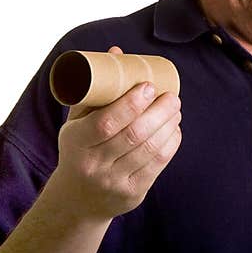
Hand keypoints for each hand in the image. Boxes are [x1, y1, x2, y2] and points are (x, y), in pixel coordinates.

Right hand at [53, 45, 181, 220]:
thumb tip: (117, 52)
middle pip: (133, 135)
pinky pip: (158, 165)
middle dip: (158, 112)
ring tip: (175, 108)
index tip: (149, 86)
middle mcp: (93, 165)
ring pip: (150, 150)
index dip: (130, 103)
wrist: (77, 200)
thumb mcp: (77, 121)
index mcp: (76, 142)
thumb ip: (96, 89)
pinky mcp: (132, 193)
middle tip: (172, 95)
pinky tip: (174, 128)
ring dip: (168, 125)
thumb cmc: (80, 148)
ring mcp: (114, 182)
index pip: (105, 123)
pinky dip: (170, 143)